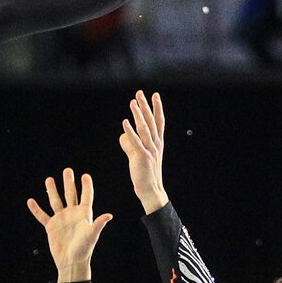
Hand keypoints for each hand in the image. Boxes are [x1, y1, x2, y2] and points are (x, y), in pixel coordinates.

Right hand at [27, 168, 113, 282]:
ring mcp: (61, 219)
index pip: (86, 196)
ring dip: (52, 190)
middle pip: (70, 194)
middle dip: (68, 182)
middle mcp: (72, 214)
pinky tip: (31, 201)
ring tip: (49, 179)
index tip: (85, 175)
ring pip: (55, 201)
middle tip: (67, 170)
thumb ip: (98, 224)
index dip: (86, 186)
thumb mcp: (92, 235)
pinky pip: (42, 215)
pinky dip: (36, 209)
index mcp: (84, 214)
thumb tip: (109, 215)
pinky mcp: (51, 227)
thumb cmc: (84, 249)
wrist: (71, 262)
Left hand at [119, 90, 168, 213]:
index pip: (159, 121)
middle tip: (140, 93)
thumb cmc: (144, 173)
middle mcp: (155, 144)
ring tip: (132, 102)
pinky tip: (125, 122)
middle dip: (146, 106)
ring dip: (138, 114)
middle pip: (151, 121)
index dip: (157, 108)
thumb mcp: (137, 156)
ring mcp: (150, 150)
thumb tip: (123, 135)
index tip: (155, 95)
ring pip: (144, 128)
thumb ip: (130, 144)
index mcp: (157, 142)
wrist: (150, 190)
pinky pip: (136, 142)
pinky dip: (130, 132)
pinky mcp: (142, 157)